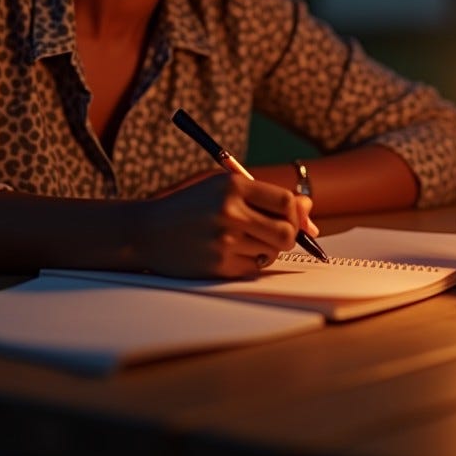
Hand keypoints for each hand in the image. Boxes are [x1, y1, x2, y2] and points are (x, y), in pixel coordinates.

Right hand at [136, 173, 310, 278]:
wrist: (147, 231)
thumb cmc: (191, 206)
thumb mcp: (223, 187)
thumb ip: (265, 195)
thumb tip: (308, 209)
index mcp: (233, 187)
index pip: (286, 202)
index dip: (297, 212)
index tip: (294, 217)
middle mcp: (230, 213)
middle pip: (286, 232)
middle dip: (289, 235)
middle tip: (277, 232)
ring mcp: (224, 242)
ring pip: (272, 252)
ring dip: (266, 247)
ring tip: (243, 238)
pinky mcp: (219, 266)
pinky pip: (254, 268)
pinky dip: (250, 261)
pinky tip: (231, 251)